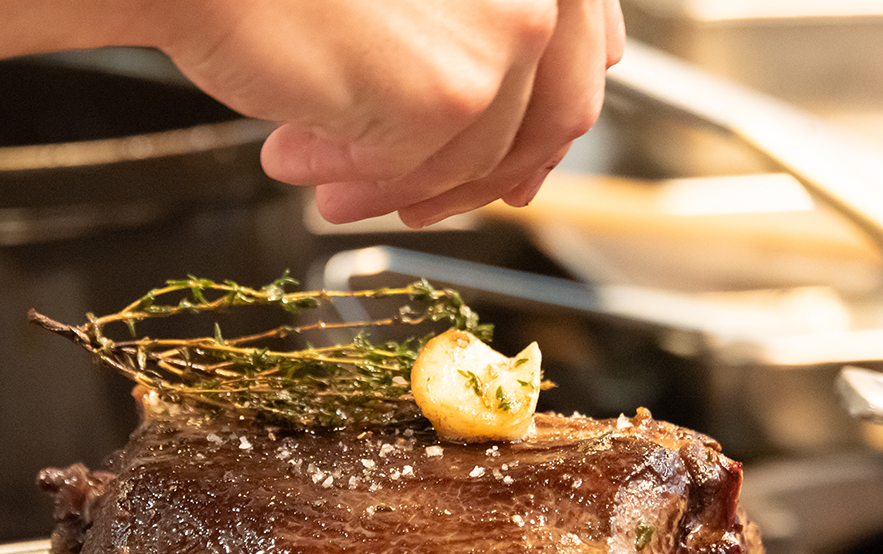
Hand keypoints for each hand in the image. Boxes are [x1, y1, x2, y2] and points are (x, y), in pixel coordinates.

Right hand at [157, 0, 624, 225]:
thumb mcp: (407, 3)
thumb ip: (461, 51)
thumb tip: (507, 158)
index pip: (581, 51)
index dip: (544, 122)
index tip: (517, 169)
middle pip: (549, 116)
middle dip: (476, 176)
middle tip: (415, 203)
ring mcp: (504, 37)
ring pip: (480, 156)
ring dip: (401, 183)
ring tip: (330, 189)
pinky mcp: (452, 94)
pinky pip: (423, 172)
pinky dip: (362, 179)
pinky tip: (301, 162)